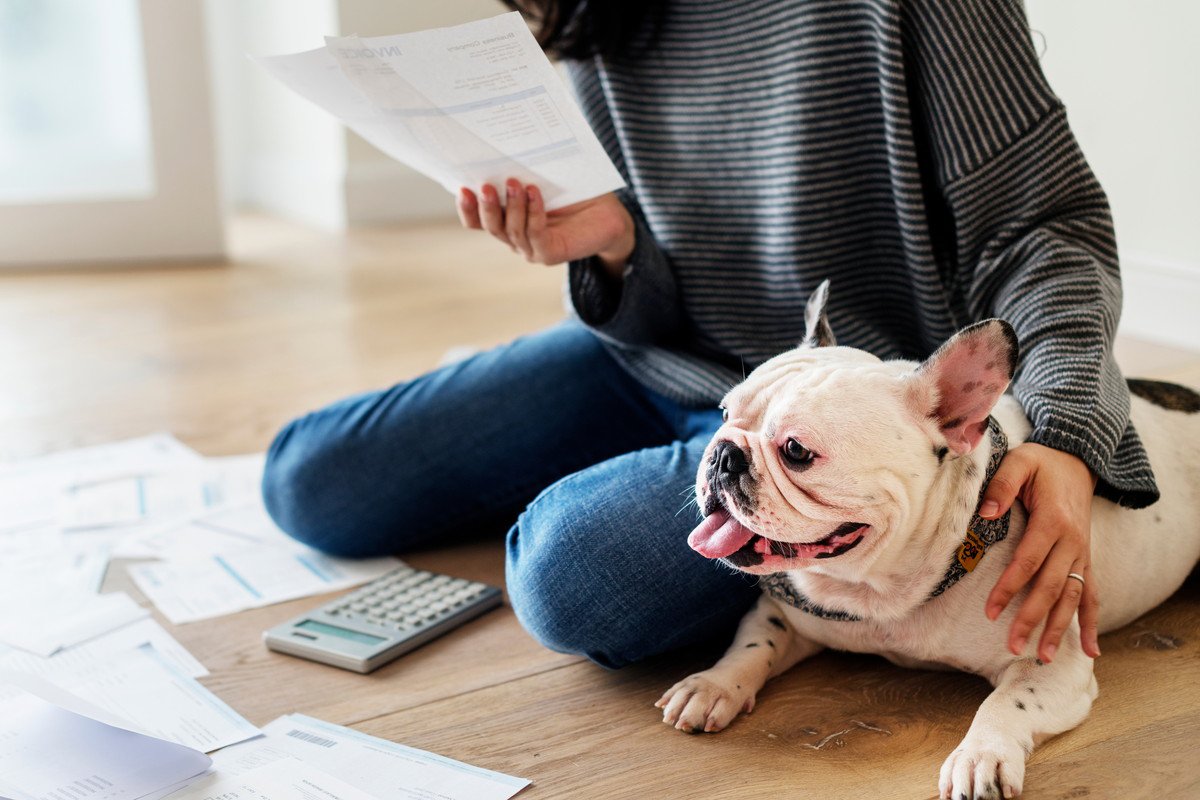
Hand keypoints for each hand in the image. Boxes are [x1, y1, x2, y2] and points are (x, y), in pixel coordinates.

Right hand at [457, 180, 634, 278]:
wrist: (607, 212)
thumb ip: (519, 172)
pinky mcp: (549, 253)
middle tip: (485, 186)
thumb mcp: (541, 178)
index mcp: (506, 219)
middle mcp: (515, 237)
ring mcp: (531, 248)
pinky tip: (535, 193)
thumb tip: (500, 145)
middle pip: (491, 226)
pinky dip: (533, 213)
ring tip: (515, 183)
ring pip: (511, 231)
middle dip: (485, 207)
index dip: (467, 207)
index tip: (462, 187)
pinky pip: (535, 234)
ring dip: (511, 206)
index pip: (476, 220)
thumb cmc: (573, 191)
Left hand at [980, 442, 1100, 661]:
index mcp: (1053, 521)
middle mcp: (1072, 542)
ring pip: (1073, 597)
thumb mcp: (1020, 462)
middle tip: (1013, 646)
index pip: (1028, 562)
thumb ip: (1002, 485)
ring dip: (1058, 628)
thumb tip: (986, 512)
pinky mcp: (1086, 559)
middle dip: (1031, 619)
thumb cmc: (1042, 463)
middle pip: (1051, 587)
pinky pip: (1092, 595)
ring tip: (1042, 656)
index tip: (991, 611)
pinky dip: (1090, 622)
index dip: (1009, 587)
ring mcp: (1082, 553)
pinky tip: (1090, 650)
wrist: (1078, 460)